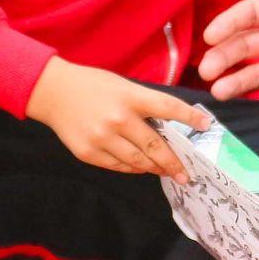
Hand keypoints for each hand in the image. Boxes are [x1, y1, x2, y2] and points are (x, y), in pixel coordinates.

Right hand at [25, 58, 211, 178]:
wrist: (53, 93)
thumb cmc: (93, 86)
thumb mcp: (123, 86)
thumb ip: (145, 105)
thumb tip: (170, 128)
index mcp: (130, 97)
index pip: (168, 108)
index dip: (189, 118)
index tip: (206, 126)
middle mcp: (118, 119)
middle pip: (155, 146)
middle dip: (173, 162)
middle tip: (186, 173)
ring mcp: (102, 139)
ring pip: (138, 162)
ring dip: (155, 168)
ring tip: (167, 172)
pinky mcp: (89, 153)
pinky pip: (118, 166)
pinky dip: (133, 168)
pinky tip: (142, 167)